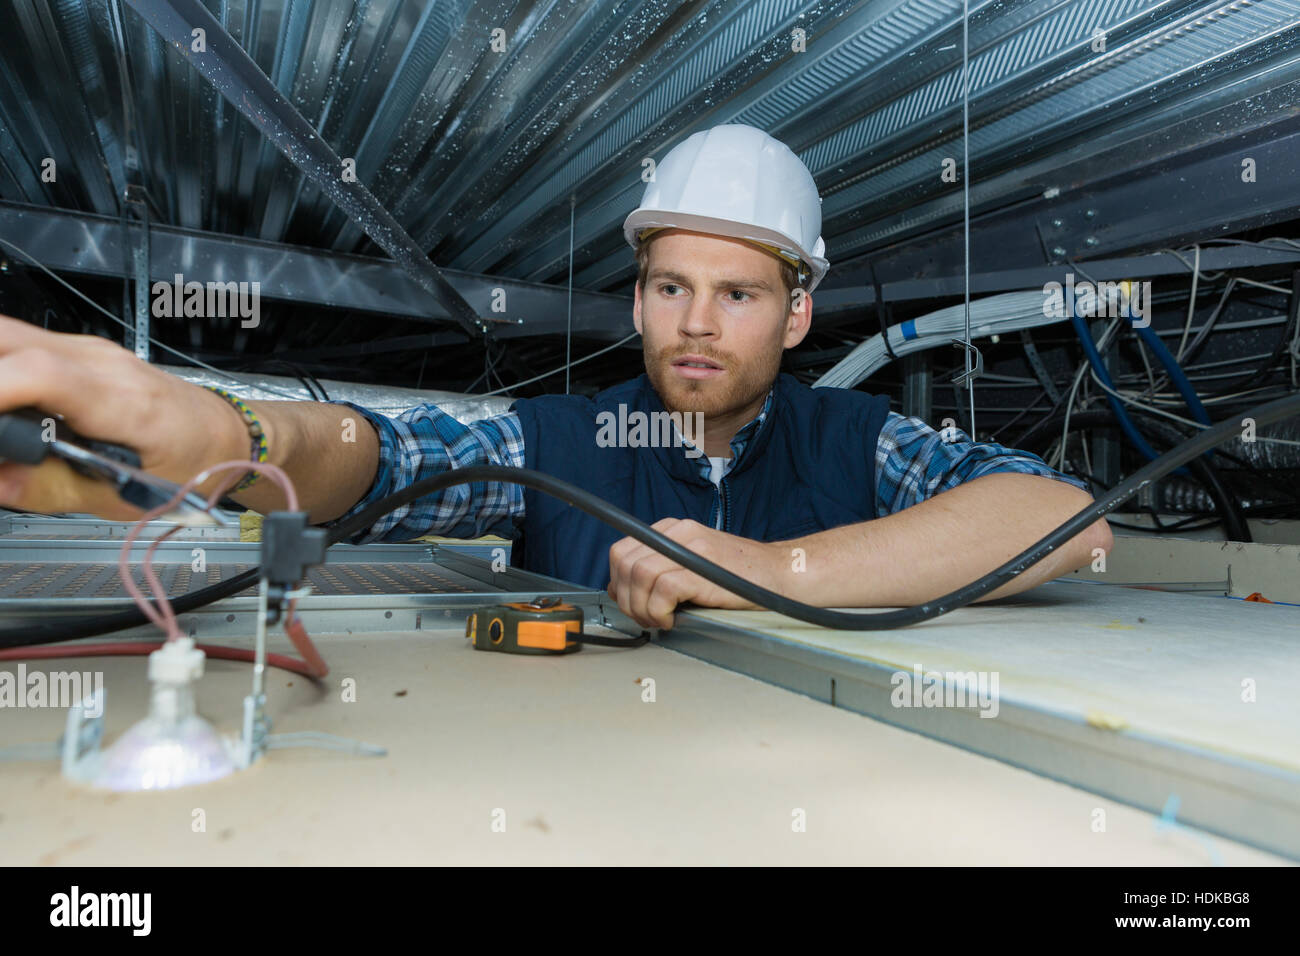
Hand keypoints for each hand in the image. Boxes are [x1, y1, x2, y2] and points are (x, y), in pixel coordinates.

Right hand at [0, 315, 248, 518]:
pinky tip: (9, 411)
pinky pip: (22, 346)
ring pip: (8, 337)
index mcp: (123, 401)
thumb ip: (56, 490)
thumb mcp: (129, 496)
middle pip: (7, 339)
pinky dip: (3, 372)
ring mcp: (91, 351)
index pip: (39, 373)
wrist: (223, 435)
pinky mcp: (82, 352)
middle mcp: (103, 363)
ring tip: (2, 424)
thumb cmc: (189, 464)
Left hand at [606, 517, 784, 629]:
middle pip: (625, 561)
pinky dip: (659, 611)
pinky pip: (661, 589)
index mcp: (674, 529)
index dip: (618, 581)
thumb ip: (659, 571)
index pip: (622, 549)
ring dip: (641, 607)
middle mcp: (679, 532)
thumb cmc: (740, 576)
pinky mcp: (703, 569)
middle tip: (645, 616)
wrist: (781, 574)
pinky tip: (672, 619)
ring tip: (659, 619)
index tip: (630, 601)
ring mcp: (692, 548)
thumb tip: (621, 590)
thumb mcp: (693, 566)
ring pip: (639, 574)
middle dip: (626, 598)